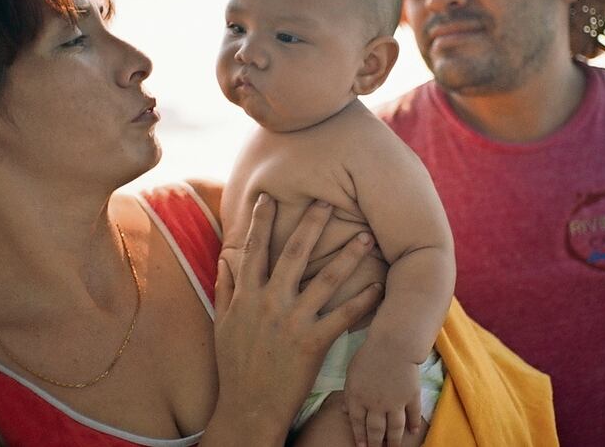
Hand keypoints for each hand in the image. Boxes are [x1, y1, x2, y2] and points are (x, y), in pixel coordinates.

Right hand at [210, 194, 383, 443]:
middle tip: (329, 201)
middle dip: (312, 224)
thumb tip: (225, 256)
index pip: (254, 249)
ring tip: (366, 237)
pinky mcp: (313, 342)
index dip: (261, 221)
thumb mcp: (224, 322)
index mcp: (247, 296)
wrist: (249, 407)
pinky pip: (344, 316)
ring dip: (348, 256)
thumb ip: (226, 287)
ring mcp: (293, 322)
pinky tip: (380, 286)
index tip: (269, 197)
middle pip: (294, 254)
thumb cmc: (235, 365)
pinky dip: (364, 300)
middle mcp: (270, 303)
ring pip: (326, 280)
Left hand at [344, 339, 421, 446]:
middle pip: (375, 430)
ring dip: (393, 441)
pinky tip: (413, 432)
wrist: (393, 346)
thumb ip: (348, 393)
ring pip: (394, 428)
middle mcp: (375, 405)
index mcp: (358, 398)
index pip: (357, 423)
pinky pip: (412, 415)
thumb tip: (344, 410)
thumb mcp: (351, 372)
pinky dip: (413, 424)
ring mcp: (395, 403)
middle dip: (375, 443)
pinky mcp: (411, 397)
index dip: (360, 436)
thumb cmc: (368, 354)